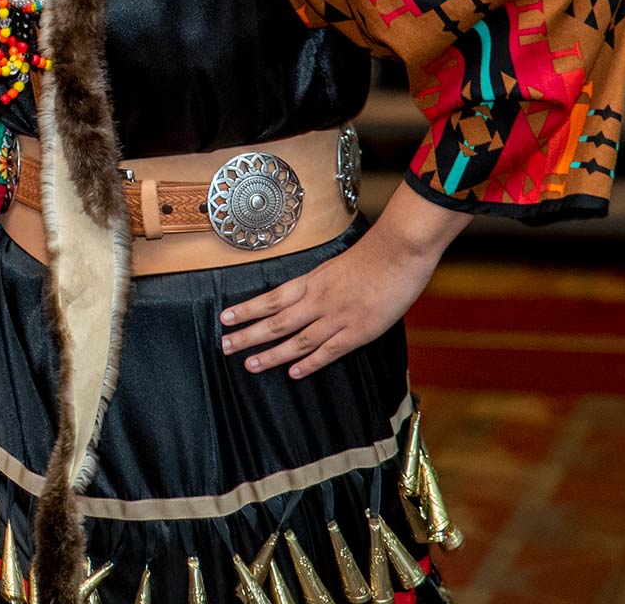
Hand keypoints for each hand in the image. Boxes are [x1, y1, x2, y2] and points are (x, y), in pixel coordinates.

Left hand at [217, 206, 459, 377]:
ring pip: (296, 340)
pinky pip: (329, 351)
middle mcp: (317, 300)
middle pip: (275, 322)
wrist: (399, 252)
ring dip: (272, 354)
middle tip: (225, 346)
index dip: (246, 310)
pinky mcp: (358, 331)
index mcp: (311, 281)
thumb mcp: (334, 266)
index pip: (270, 299)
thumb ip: (317, 284)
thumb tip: (300, 297)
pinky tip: (293, 373)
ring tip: (250, 365)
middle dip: (248, 335)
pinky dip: (310, 363)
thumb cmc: (371, 255)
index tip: (225, 318)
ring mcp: (337, 317)